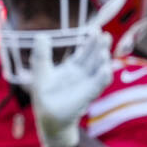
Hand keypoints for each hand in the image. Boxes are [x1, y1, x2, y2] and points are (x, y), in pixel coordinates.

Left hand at [29, 32, 112, 146]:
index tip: (95, 29)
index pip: (85, 52)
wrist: (48, 117)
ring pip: (98, 70)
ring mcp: (86, 86)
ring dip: (102, 61)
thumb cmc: (45, 94)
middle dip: (100, 47)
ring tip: (104, 51)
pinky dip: (102, 78)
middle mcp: (83, 75)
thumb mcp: (41, 71)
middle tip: (105, 34)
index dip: (91, 41)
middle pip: (94, 58)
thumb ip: (42, 54)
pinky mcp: (85, 97)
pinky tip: (106, 70)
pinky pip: (96, 86)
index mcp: (73, 68)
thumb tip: (42, 35)